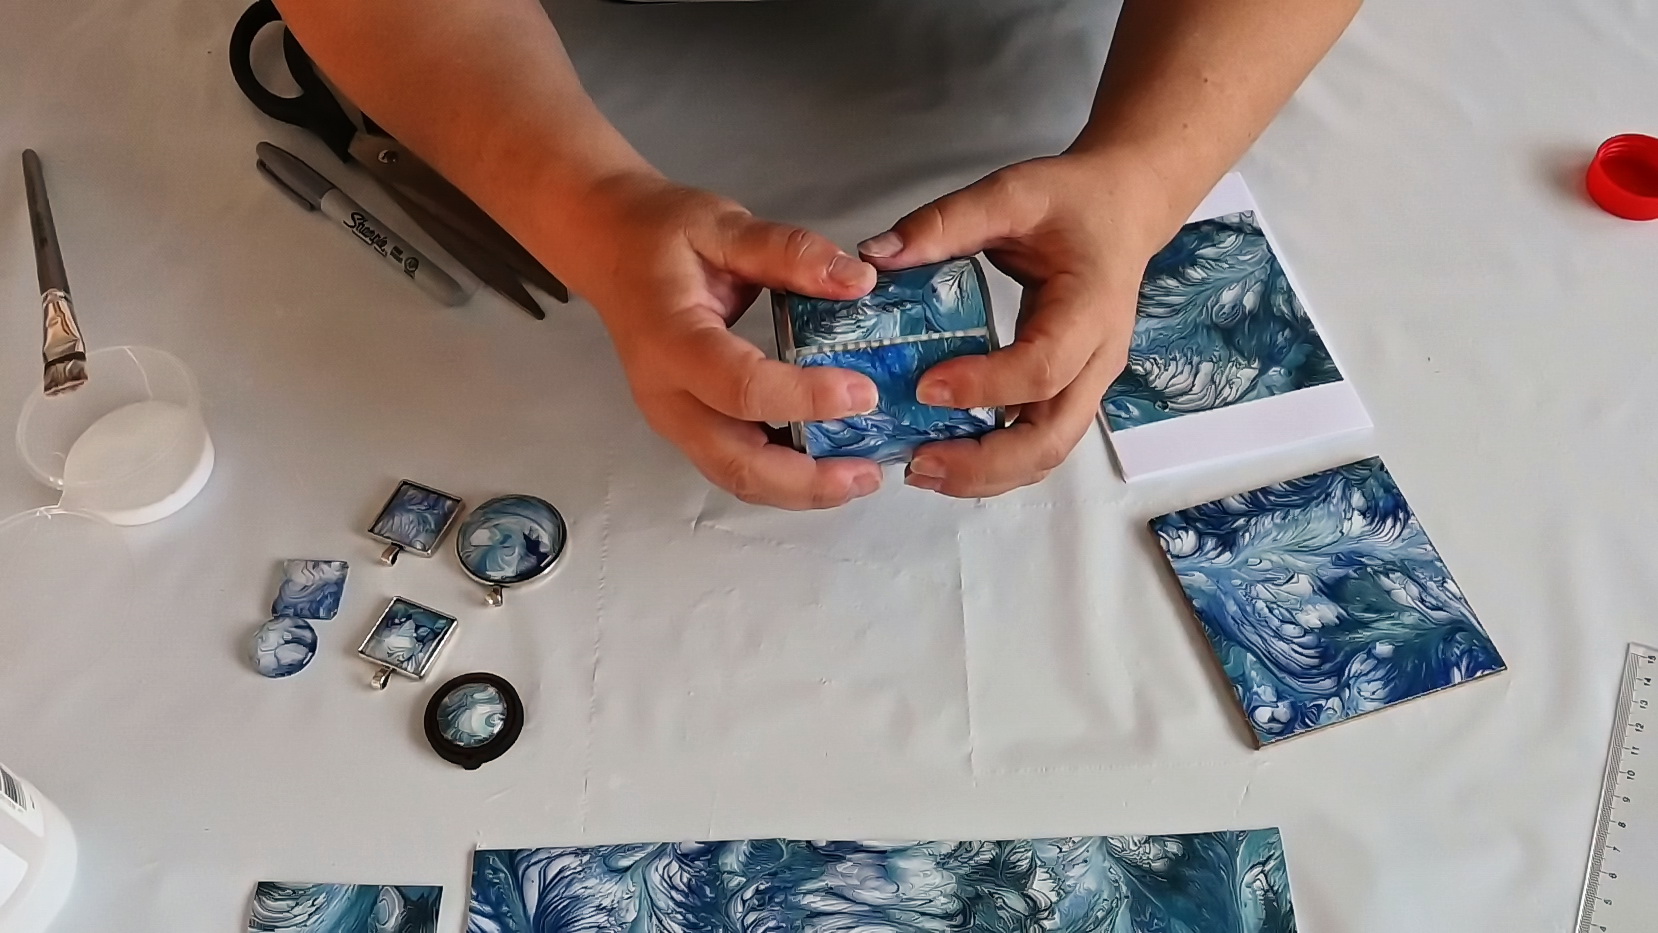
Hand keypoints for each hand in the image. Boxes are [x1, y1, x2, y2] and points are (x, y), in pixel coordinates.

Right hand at [564, 172, 885, 508]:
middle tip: (869, 471)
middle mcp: (667, 396)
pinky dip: (785, 476)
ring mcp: (674, 420)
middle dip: (807, 480)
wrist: (606, 246)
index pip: (741, 388)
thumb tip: (859, 281)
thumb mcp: (723, 225)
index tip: (863, 391)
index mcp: (671, 342)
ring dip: (800, 489)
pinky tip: (829, 462)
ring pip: (737, 477)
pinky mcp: (688, 427)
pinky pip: (737, 466)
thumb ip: (789, 252)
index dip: (804, 398)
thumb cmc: (660, 234)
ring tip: (858, 476)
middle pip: (736, 463)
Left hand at [857, 152, 1180, 497]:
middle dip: (985, 463)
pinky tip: (946, 455)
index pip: (1043, 366)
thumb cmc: (1075, 201)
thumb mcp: (1012, 192)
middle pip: (1052, 437)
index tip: (925, 386)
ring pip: (1046, 453)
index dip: (985, 385)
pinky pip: (1036, 441)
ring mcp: (1086, 382)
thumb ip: (947, 222)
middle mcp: (1096, 358)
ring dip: (986, 474)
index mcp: (1090, 308)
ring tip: (924, 469)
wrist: (1125, 209)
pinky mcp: (1068, 391)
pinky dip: (994, 461)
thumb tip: (875, 256)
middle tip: (920, 462)